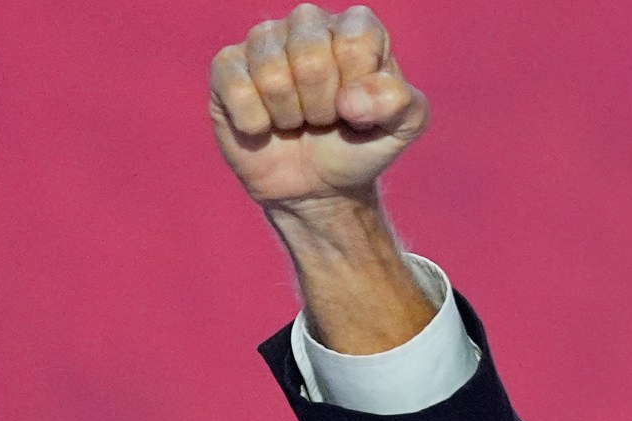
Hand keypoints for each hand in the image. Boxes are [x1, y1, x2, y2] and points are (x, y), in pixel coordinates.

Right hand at [209, 4, 428, 213]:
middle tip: (325, 119)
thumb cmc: (360, 146)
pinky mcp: (226, 66)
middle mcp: (307, 23)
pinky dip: (256, 122)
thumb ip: (402, 103)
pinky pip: (236, 88)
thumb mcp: (404, 128)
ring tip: (298, 120)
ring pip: (272, 75)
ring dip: (290, 115)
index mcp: (355, 28)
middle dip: (323, 106)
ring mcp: (263, 41)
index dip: (359, 87)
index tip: (359, 107)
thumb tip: (350, 100)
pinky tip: (264, 126)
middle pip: (310, 57)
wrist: (318, 186)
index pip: (355, 40)